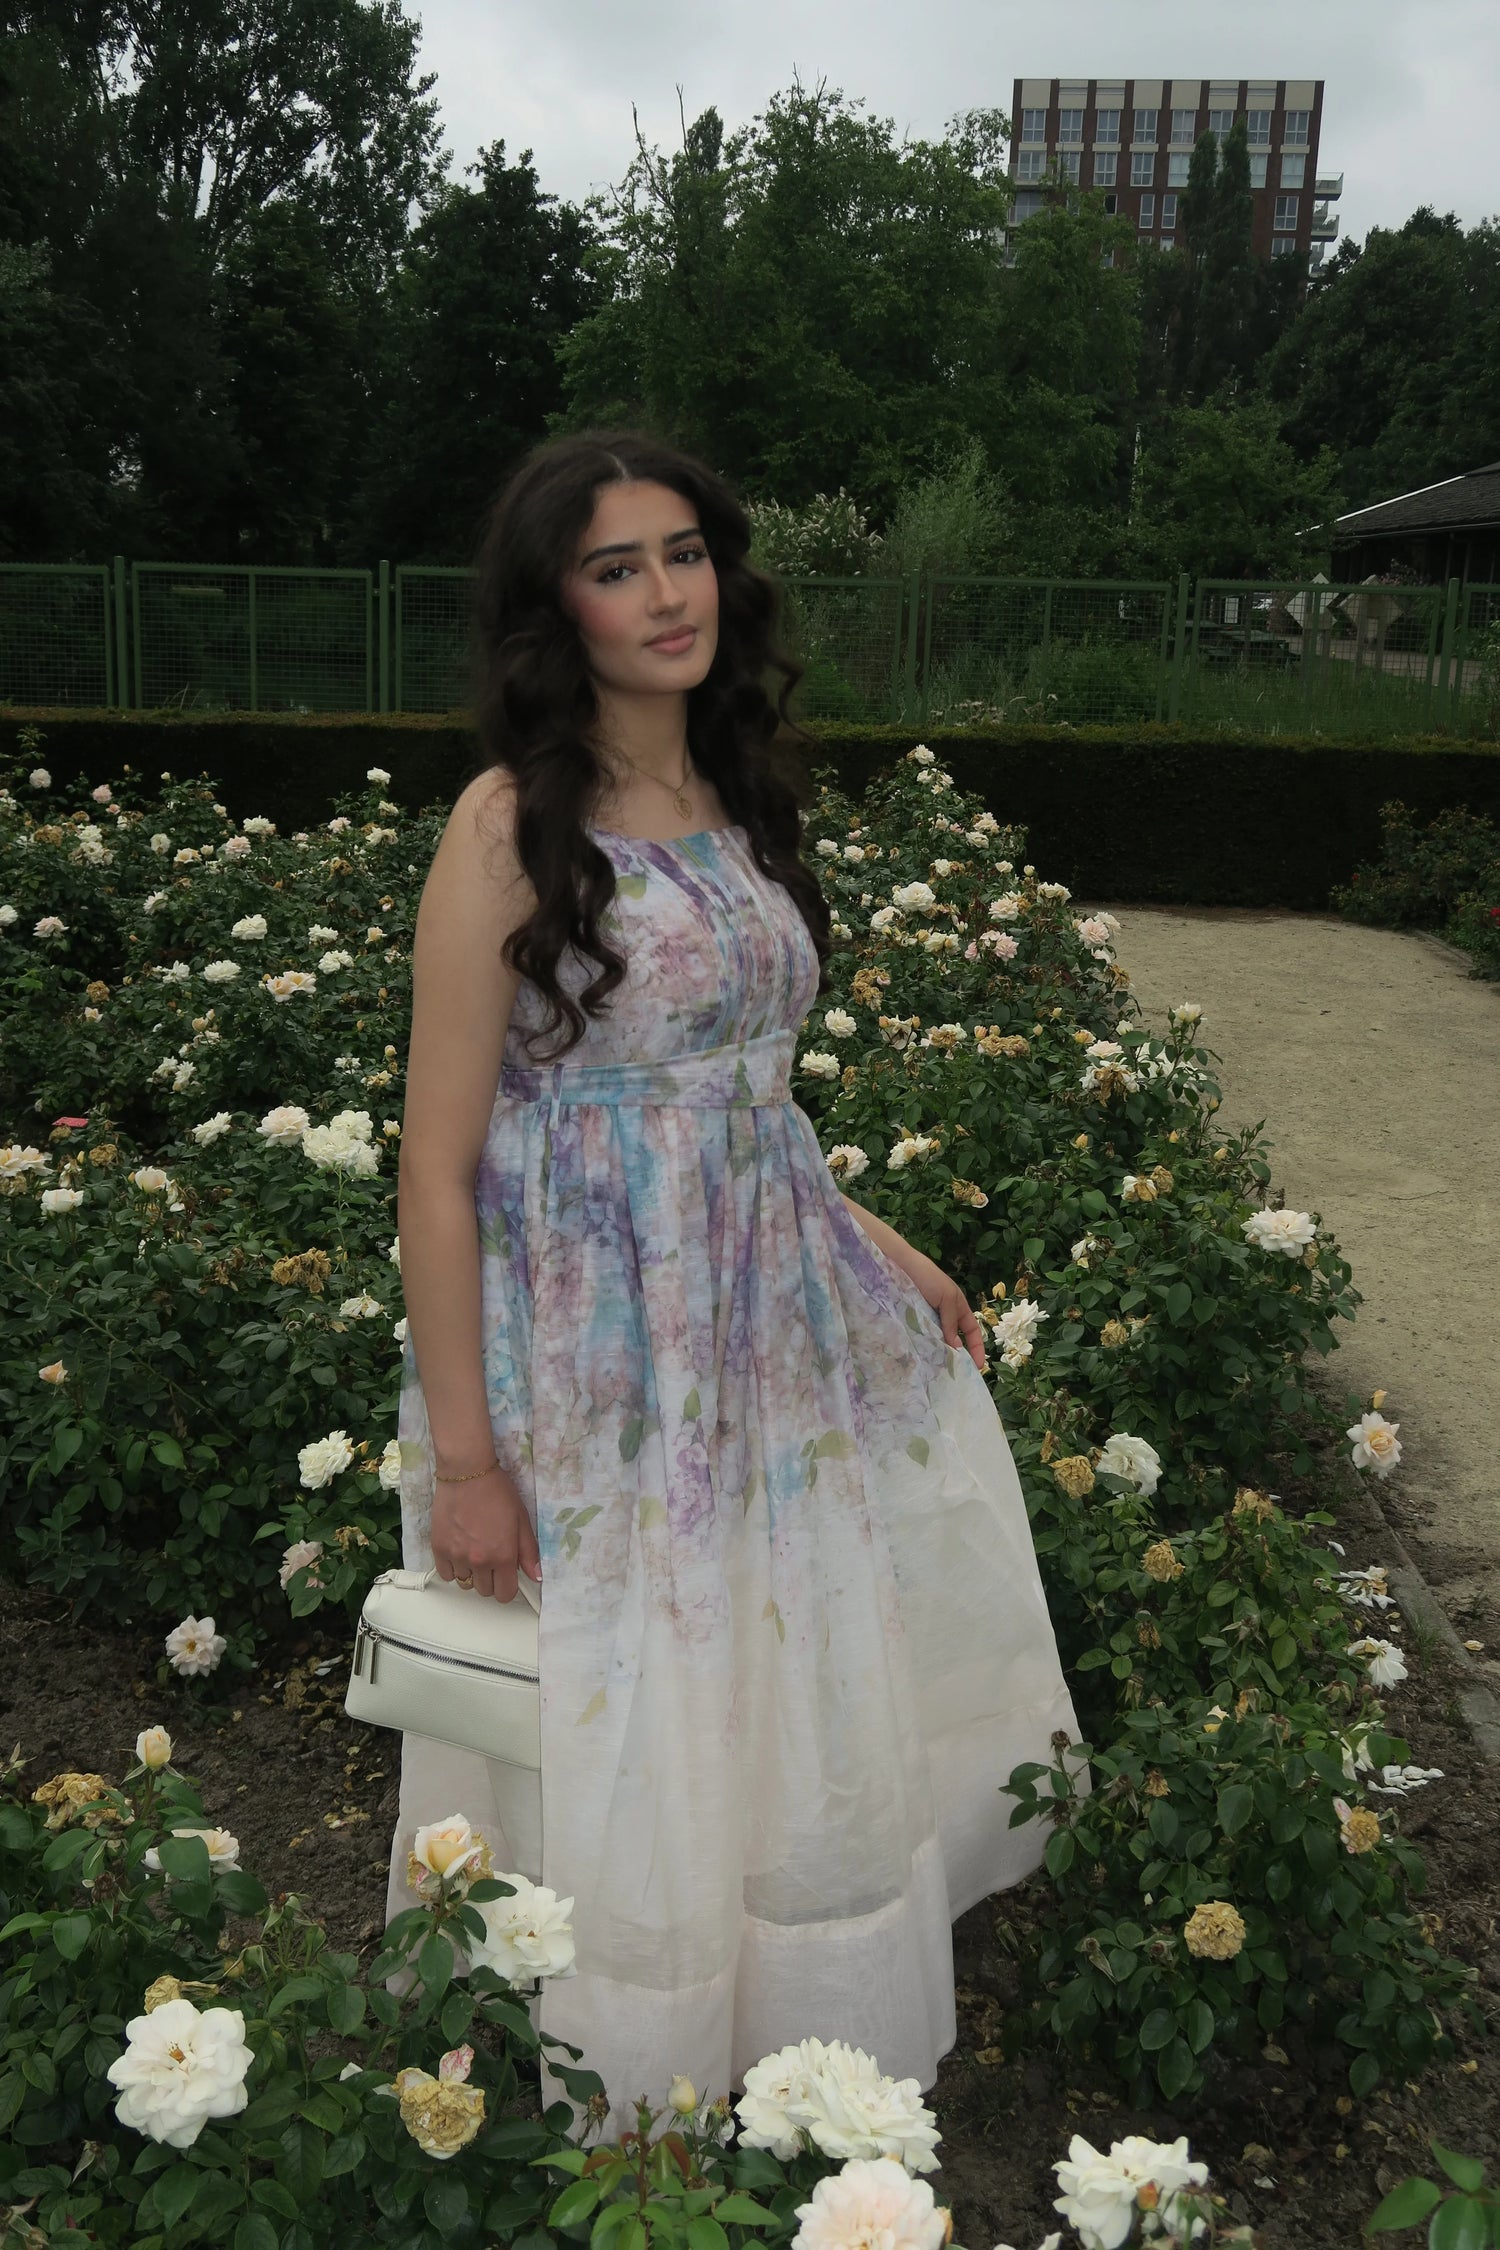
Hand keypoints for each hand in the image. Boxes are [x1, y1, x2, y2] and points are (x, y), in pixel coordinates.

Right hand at [430, 1462, 541, 1602]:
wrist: (467, 1472)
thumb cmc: (497, 1492)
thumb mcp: (522, 1519)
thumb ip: (529, 1552)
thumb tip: (535, 1577)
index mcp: (503, 1556)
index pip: (505, 1594)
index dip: (508, 1587)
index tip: (507, 1576)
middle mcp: (479, 1561)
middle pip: (485, 1591)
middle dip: (491, 1579)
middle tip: (491, 1558)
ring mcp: (456, 1556)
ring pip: (465, 1583)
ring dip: (471, 1573)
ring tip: (474, 1551)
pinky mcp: (438, 1548)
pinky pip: (445, 1574)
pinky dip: (453, 1568)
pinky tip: (459, 1551)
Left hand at [894, 1249, 989, 1372]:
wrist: (898, 1265)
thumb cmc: (927, 1277)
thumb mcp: (946, 1298)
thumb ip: (951, 1322)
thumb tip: (957, 1348)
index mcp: (956, 1307)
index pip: (971, 1331)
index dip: (976, 1348)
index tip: (977, 1368)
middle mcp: (942, 1315)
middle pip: (953, 1339)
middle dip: (956, 1356)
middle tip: (953, 1375)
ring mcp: (925, 1318)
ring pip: (935, 1341)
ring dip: (937, 1354)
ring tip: (936, 1371)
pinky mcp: (910, 1320)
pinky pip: (919, 1337)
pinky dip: (922, 1347)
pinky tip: (920, 1358)